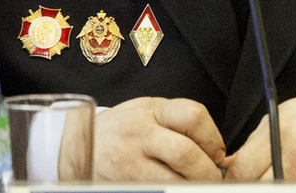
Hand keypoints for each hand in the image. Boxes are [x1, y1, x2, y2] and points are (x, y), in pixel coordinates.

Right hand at [93, 97, 225, 181]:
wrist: (76, 146)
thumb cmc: (120, 129)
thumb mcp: (145, 110)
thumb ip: (175, 121)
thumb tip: (213, 146)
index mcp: (152, 110)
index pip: (193, 116)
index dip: (213, 138)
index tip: (218, 153)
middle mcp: (141, 135)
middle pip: (186, 153)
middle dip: (207, 171)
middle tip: (214, 179)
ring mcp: (130, 163)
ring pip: (172, 181)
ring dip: (191, 186)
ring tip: (195, 185)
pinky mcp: (125, 186)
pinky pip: (156, 191)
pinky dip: (171, 192)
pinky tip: (174, 189)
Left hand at [224, 90, 295, 181]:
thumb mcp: (286, 115)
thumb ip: (256, 142)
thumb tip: (230, 166)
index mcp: (283, 132)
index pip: (243, 171)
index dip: (234, 180)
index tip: (236, 180)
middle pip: (258, 189)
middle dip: (253, 187)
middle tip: (257, 181)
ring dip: (275, 188)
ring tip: (284, 176)